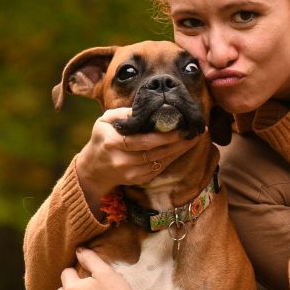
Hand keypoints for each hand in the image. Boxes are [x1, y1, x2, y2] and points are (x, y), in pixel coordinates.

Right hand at [75, 107, 204, 214]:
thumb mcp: (105, 120)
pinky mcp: (138, 180)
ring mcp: (130, 173)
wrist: (94, 168)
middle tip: (196, 132)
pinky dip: (172, 158)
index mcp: (112, 142)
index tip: (182, 127)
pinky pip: (160, 169)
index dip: (166, 136)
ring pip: (161, 162)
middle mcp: (121, 160)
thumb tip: (150, 110)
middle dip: (179, 142)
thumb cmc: (102, 138)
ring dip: (180, 151)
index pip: (144, 140)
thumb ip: (125, 114)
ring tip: (194, 138)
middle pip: (156, 153)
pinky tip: (182, 148)